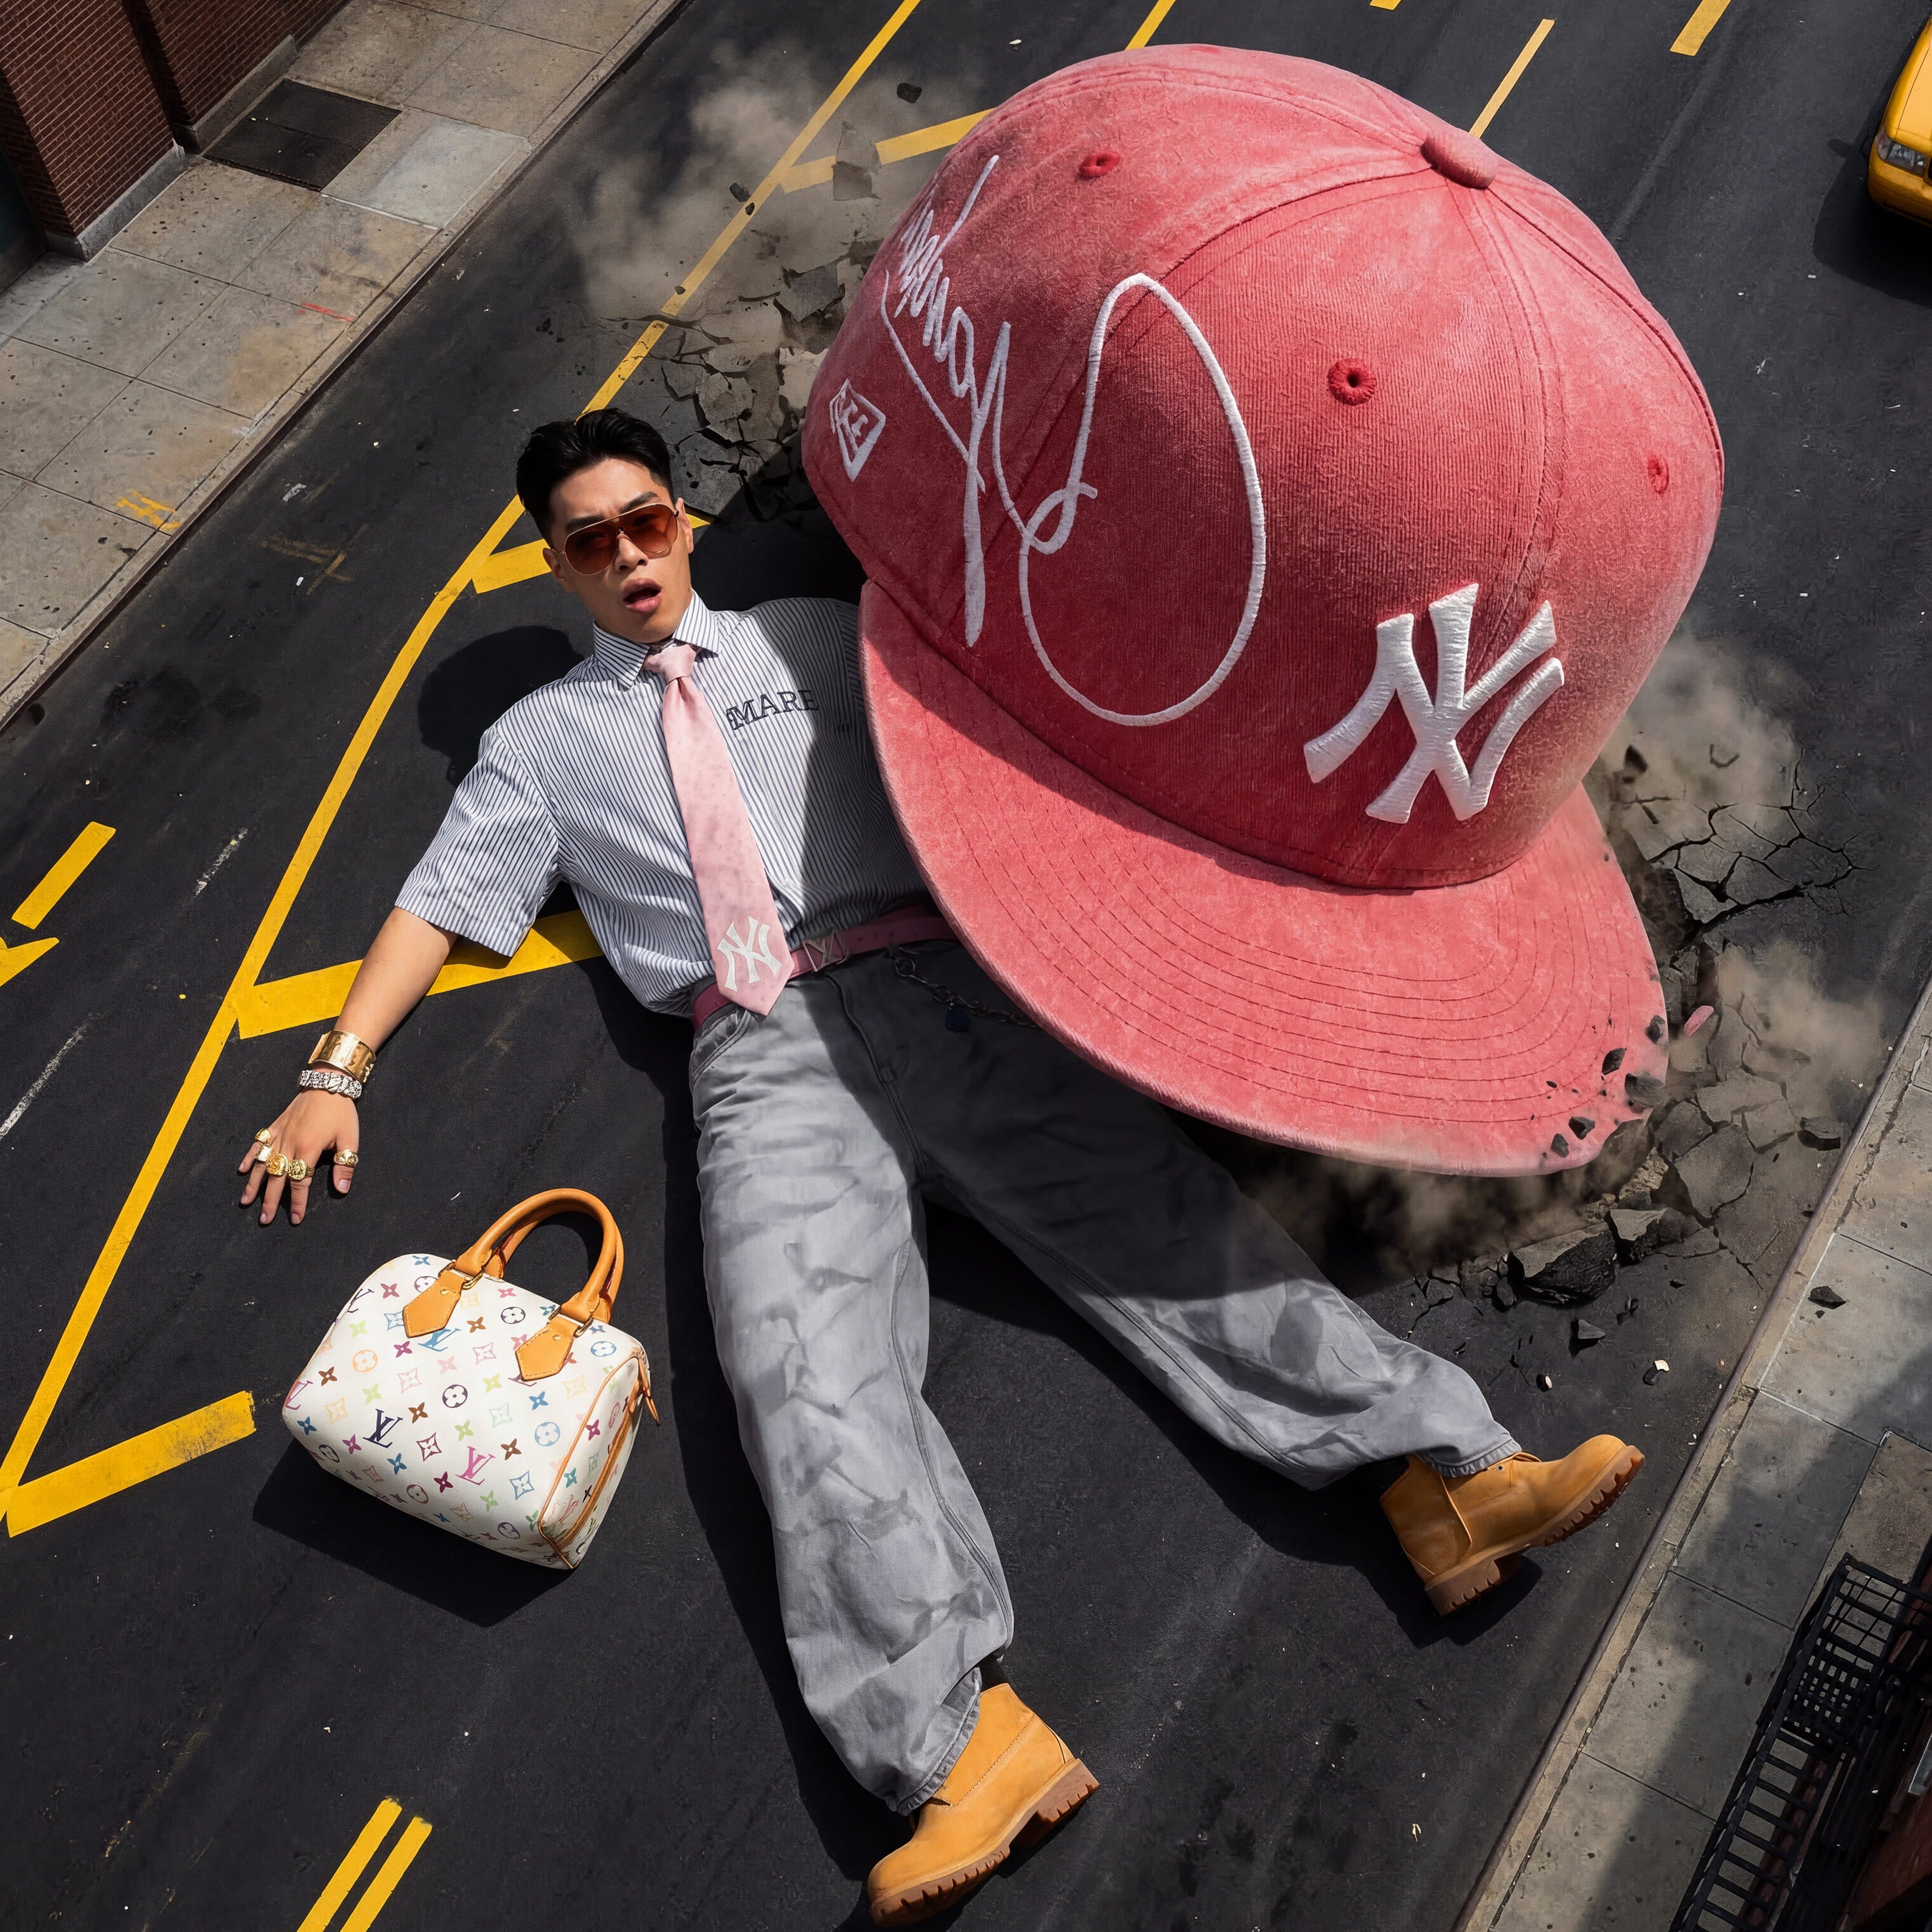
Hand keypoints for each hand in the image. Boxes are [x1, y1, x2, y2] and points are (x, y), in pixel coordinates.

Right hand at [239, 1091, 358, 1225]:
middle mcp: (289, 1143)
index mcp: (309, 1148)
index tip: (296, 1219)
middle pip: (277, 1178)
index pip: (300, 1182)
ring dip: (254, 1184)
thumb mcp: (350, 1139)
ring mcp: (279, 1134)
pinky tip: (243, 1170)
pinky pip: (259, 1144)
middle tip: (265, 1220)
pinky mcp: (275, 1125)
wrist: (328, 1083)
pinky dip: (250, 1157)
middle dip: (270, 1201)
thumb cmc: (341, 1112)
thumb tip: (341, 1190)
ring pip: (263, 1164)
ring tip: (246, 1201)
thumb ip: (345, 1165)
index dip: (298, 1202)